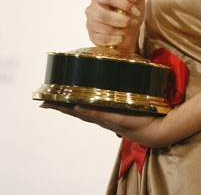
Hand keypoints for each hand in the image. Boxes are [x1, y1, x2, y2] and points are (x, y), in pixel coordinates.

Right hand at [40, 102, 180, 147]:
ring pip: (84, 114)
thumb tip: (112, 73)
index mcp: (103, 112)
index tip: (47, 98)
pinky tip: (79, 107)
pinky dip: (89, 111)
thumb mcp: (127, 98)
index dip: (63, 103)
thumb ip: (118, 89)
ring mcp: (108, 118)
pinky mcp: (118, 118)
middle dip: (59, 106)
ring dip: (68, 108)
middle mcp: (102, 117)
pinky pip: (100, 115)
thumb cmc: (143, 112)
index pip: (79, 107)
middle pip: (76, 111)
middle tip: (43, 101)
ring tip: (53, 103)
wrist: (157, 127)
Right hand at [85, 0, 144, 52]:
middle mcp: (91, 9)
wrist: (129, 28)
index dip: (123, 4)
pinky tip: (122, 36)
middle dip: (122, 20)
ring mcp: (90, 23)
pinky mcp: (93, 36)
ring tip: (127, 28)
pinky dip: (116, 39)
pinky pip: (103, 40)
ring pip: (105, 29)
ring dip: (121, 30)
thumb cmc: (130, 10)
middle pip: (103, 15)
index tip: (136, 11)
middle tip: (132, 22)